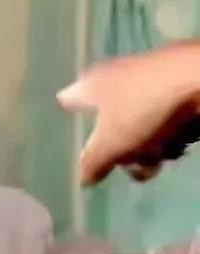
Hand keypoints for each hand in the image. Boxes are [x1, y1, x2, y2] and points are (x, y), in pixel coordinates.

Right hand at [58, 42, 199, 184]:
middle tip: (134, 163)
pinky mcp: (181, 80)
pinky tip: (184, 140)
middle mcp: (117, 75)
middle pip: (111, 119)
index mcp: (92, 86)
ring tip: (165, 154)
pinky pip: (168, 113)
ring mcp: (151, 76)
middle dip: (121, 148)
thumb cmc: (146, 109)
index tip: (77, 128)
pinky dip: (173, 130)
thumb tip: (83, 178)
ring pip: (141, 120)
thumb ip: (92, 164)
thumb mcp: (111, 146)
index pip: (69, 99)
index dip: (70, 114)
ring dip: (150, 144)